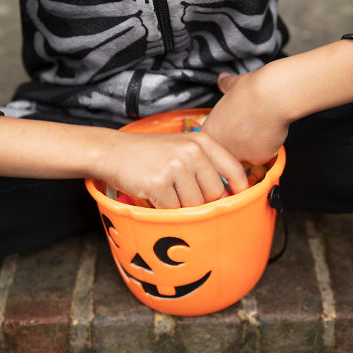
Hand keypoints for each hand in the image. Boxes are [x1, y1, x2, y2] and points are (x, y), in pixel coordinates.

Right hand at [96, 131, 247, 208]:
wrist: (113, 152)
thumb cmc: (149, 153)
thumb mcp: (182, 146)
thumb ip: (206, 163)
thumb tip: (231, 191)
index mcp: (201, 142)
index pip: (233, 169)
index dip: (239, 189)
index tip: (238, 199)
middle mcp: (191, 152)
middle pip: (214, 193)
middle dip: (202, 201)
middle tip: (184, 195)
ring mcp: (175, 167)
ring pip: (194, 205)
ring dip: (182, 206)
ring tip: (167, 192)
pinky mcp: (158, 184)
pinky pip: (174, 210)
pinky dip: (165, 209)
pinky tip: (155, 195)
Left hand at [201, 67, 291, 165]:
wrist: (272, 97)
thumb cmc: (251, 92)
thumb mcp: (231, 85)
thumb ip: (224, 85)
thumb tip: (223, 80)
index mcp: (210, 132)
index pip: (210, 143)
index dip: (223, 134)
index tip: (231, 127)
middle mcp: (221, 147)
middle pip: (227, 152)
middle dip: (236, 143)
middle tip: (246, 127)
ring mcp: (240, 155)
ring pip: (245, 156)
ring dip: (250, 146)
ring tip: (258, 128)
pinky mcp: (258, 159)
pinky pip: (262, 157)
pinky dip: (266, 147)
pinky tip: (268, 133)